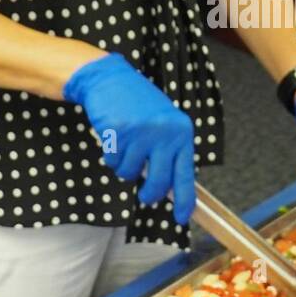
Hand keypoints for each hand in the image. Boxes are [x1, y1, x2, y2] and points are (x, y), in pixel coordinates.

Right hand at [63, 53, 195, 223]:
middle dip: (150, 195)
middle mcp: (165, 133)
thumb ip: (169, 152)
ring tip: (125, 146)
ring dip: (124, 167)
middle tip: (145, 197)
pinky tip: (113, 138)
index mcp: (181, 132)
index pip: (186, 174)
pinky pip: (114, 162)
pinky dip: (111, 156)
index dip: (184, 200)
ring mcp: (142, 132)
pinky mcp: (119, 132)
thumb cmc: (137, 104)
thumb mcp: (163, 124)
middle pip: (158, 182)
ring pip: (131, 173)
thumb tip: (172, 189)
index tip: (182, 218)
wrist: (109, 79)